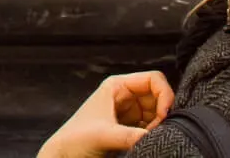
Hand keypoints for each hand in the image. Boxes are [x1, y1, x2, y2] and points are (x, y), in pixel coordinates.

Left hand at [35, 73, 172, 157]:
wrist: (64, 156)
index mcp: (117, 86)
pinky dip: (152, 134)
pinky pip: (149, 127)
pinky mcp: (127, 128)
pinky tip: (143, 141)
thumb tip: (157, 137)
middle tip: (155, 130)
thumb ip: (132, 136)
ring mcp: (126, 112)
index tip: (166, 115)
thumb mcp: (105, 135)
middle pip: (157, 97)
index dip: (164, 94)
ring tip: (147, 137)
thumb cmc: (76, 140)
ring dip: (157, 125)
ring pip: (155, 113)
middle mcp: (124, 96)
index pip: (153, 79)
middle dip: (161, 114)